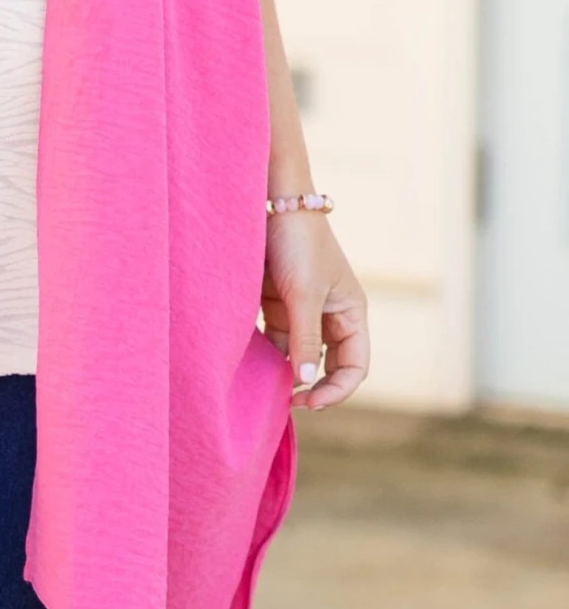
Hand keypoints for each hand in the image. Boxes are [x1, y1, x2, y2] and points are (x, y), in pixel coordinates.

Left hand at [260, 212, 369, 410]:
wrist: (270, 204)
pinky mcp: (278, 305)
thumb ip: (304, 339)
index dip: (336, 390)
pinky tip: (252, 365)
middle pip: (329, 367)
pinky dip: (267, 355)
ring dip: (285, 373)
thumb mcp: (303, 294)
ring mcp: (303, 311)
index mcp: (352, 313)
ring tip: (266, 388)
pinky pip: (276, 341)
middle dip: (312, 386)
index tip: (308, 401)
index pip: (355, 366)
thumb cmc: (298, 243)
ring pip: (299, 356)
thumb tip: (303, 383)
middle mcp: (331, 316)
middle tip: (287, 404)